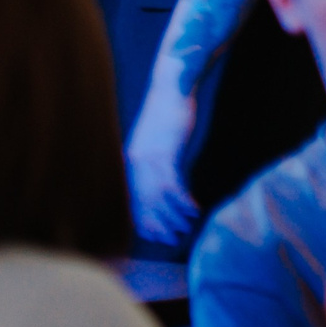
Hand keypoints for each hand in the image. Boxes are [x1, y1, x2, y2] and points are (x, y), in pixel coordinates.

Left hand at [126, 89, 199, 244]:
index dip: (142, 219)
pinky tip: (194, 209)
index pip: (132, 199)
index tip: (153, 235)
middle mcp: (136, 162)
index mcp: (131, 160)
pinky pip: (173, 185)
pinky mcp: (166, 153)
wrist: (172, 86)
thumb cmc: (166, 110)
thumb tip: (161, 178)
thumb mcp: (156, 138)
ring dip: (173, 217)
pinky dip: (183, 201)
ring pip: (158, 199)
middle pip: (144, 203)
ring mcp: (150, 158)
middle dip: (157, 224)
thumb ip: (155, 158)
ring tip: (186, 229)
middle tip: (171, 240)